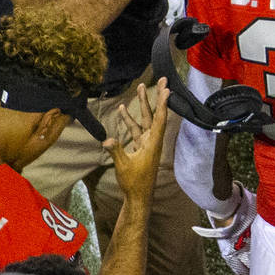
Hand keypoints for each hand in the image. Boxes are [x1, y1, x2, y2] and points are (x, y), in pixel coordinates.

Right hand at [105, 78, 169, 201]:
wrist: (138, 195)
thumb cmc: (134, 182)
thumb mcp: (123, 166)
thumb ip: (116, 151)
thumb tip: (107, 140)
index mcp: (153, 143)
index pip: (159, 119)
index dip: (163, 103)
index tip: (167, 89)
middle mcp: (152, 140)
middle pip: (154, 114)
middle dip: (156, 97)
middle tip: (163, 79)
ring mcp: (147, 142)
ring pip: (144, 120)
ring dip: (142, 105)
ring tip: (139, 88)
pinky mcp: (140, 147)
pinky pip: (136, 129)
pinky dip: (130, 120)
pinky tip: (123, 110)